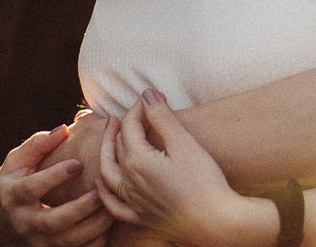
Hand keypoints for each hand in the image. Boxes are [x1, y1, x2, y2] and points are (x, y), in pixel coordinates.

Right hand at [0, 123, 115, 246]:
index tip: (78, 163)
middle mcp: (25, 223)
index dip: (54, 177)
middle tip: (101, 192)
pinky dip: (93, 243)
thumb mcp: (16, 162)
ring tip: (111, 207)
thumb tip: (63, 129)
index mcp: (14, 197)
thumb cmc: (14, 183)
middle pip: (53, 222)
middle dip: (79, 209)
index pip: (32, 188)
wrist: (2, 224)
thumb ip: (37, 145)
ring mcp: (38, 242)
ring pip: (67, 241)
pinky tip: (108, 227)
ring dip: (92, 227)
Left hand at [97, 89, 277, 246]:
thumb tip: (146, 94)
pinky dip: (104, 192)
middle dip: (128, 122)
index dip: (140, 106)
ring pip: (109, 171)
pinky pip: (114, 205)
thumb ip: (162, 118)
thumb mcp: (184, 144)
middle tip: (139, 107)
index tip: (155, 95)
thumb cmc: (204, 181)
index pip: (130, 125)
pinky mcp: (141, 216)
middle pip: (119, 144)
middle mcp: (129, 181)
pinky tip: (101, 183)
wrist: (214, 221)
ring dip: (108, 149)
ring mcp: (133, 201)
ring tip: (112, 132)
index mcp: (138, 161)